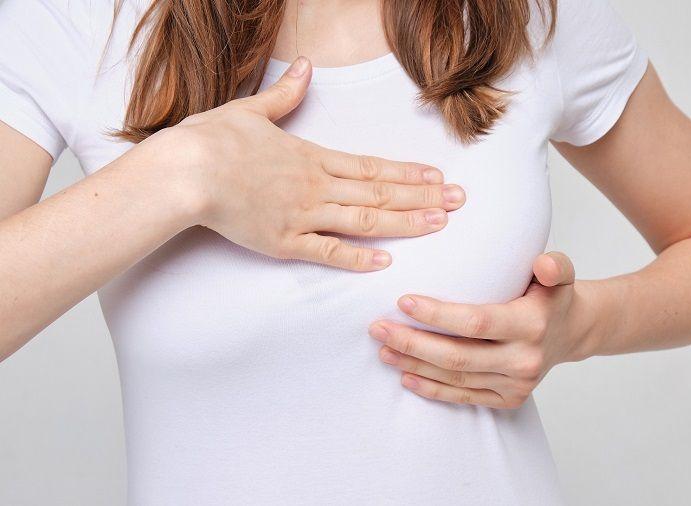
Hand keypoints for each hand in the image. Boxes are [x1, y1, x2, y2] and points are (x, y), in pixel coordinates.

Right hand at [139, 57, 465, 270]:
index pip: (371, 166)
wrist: (183, 172)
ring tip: (438, 224)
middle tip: (459, 202)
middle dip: (422, 197)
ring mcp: (302, 215)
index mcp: (311, 156)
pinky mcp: (283, 241)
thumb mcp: (251, 110)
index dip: (407, 172)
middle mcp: (316, 186)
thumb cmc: (211, 140)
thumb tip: (305, 67)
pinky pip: (327, 252)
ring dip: (404, 222)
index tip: (437, 176)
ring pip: (364, 220)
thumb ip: (284, 93)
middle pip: (379, 192)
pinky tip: (385, 261)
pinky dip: (357, 258)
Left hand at [368, 252, 588, 408]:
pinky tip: (406, 375)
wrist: (572, 332)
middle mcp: (524, 359)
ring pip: (456, 377)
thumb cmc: (552, 297)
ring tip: (384, 348)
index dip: (437, 315)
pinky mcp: (509, 400)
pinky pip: (465, 396)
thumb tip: (543, 263)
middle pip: (458, 355)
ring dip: (415, 364)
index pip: (476, 322)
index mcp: (531, 325)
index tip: (403, 301)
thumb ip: (555, 265)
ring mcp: (516, 384)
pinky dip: (432, 389)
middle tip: (378, 328)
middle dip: (413, 342)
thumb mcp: (560, 275)